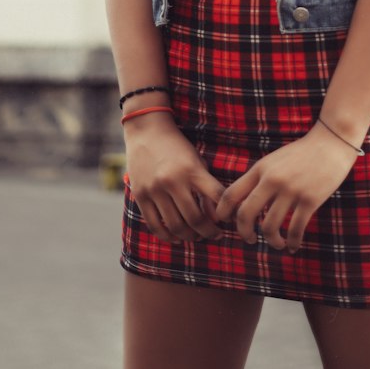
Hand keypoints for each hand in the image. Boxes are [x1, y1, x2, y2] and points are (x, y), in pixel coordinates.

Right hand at [125, 116, 224, 243]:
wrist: (147, 131)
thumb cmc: (177, 146)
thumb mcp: (196, 160)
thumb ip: (206, 185)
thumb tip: (215, 216)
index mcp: (192, 170)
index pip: (216, 198)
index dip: (225, 214)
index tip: (228, 221)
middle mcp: (173, 181)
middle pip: (195, 219)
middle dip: (208, 232)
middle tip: (214, 235)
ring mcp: (155, 190)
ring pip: (175, 226)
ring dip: (189, 237)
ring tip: (196, 236)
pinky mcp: (141, 196)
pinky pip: (154, 225)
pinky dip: (167, 236)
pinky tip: (176, 237)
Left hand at [215, 124, 359, 251]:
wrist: (331, 142)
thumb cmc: (302, 153)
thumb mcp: (275, 160)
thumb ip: (260, 177)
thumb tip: (244, 202)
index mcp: (260, 169)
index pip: (231, 193)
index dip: (223, 212)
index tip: (227, 222)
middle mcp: (272, 180)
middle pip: (245, 214)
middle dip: (244, 232)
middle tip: (249, 239)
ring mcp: (291, 190)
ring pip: (269, 226)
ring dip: (272, 241)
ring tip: (277, 244)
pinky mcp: (310, 199)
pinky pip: (295, 229)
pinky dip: (292, 242)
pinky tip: (293, 246)